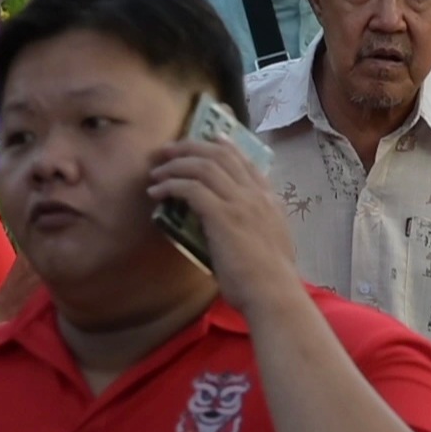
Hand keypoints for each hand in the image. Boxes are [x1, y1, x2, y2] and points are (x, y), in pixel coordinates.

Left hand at [147, 134, 303, 309]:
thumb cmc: (271, 280)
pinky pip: (191, 188)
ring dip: (175, 164)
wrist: (274, 293)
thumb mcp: (273, 243)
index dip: (225, 146)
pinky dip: (171, 186)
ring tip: (156, 171)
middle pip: (220, 155)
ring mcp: (240, 203)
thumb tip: (242, 228)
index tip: (210, 138)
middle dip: (191, 147)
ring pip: (204, 166)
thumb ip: (259, 227)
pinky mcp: (222, 216)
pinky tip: (157, 193)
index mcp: (269, 200)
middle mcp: (256, 195)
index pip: (245, 162)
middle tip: (168, 149)